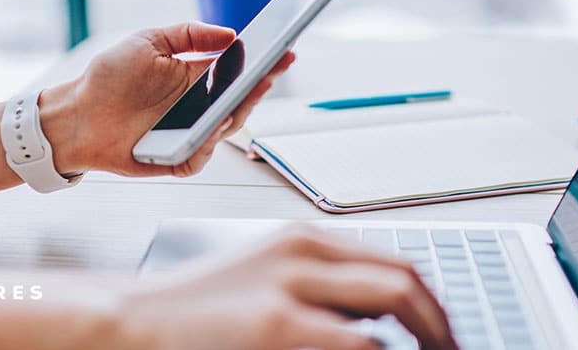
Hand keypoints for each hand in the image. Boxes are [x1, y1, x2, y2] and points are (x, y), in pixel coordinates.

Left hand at [40, 22, 294, 176]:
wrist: (76, 114)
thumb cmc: (109, 78)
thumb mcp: (149, 41)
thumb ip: (189, 34)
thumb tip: (230, 34)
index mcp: (196, 78)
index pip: (239, 70)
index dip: (263, 61)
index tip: (284, 48)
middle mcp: (198, 107)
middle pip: (241, 99)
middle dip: (260, 84)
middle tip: (272, 70)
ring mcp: (190, 134)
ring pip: (227, 127)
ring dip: (239, 110)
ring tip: (250, 91)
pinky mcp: (177, 158)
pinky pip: (202, 153)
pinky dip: (210, 142)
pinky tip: (214, 126)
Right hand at [118, 226, 456, 349]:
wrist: (133, 320)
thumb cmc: (197, 307)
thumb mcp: (265, 276)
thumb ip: (321, 285)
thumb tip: (381, 320)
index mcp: (301, 239)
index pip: (393, 262)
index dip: (432, 303)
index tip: (444, 333)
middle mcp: (301, 252)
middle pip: (405, 279)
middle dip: (442, 324)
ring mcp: (289, 287)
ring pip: (395, 305)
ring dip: (426, 338)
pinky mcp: (276, 326)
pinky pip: (361, 343)